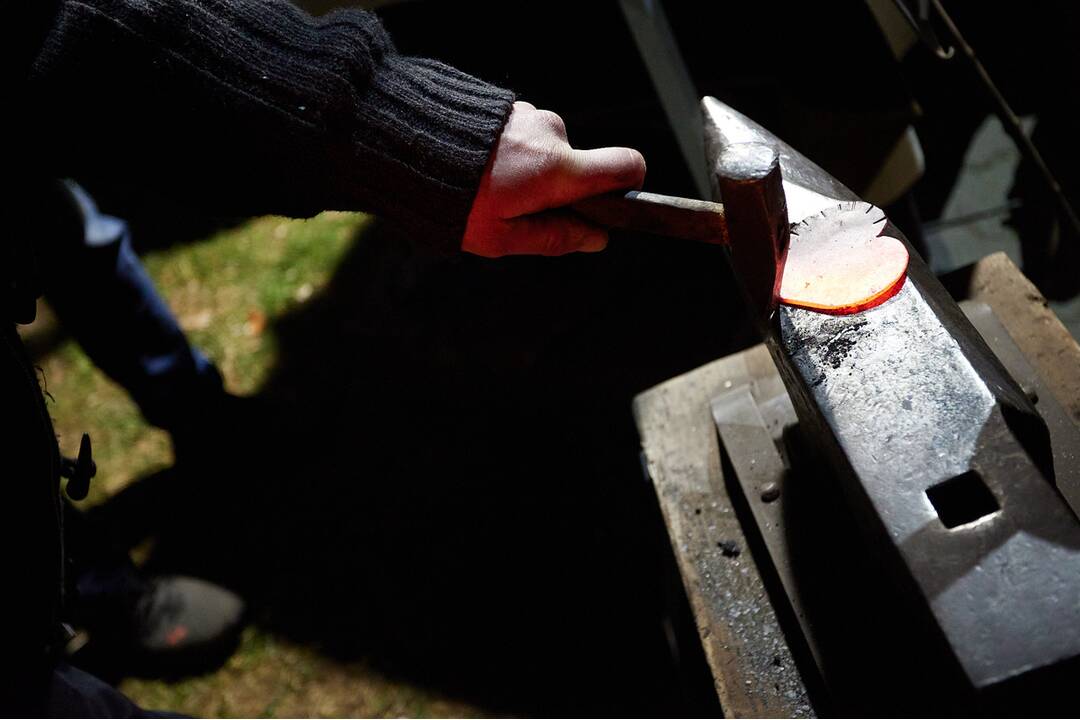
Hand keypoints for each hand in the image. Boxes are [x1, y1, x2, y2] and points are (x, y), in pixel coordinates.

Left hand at [463, 101, 646, 256]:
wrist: (402, 145)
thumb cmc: (452, 200)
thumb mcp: (503, 239)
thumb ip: (556, 238)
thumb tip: (595, 239)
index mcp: (559, 170)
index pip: (626, 165)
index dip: (629, 185)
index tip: (608, 204)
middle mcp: (552, 134)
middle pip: (579, 164)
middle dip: (556, 188)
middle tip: (513, 209)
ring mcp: (528, 115)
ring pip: (547, 149)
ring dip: (527, 170)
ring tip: (486, 187)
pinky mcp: (506, 106)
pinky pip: (523, 134)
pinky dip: (509, 152)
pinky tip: (477, 167)